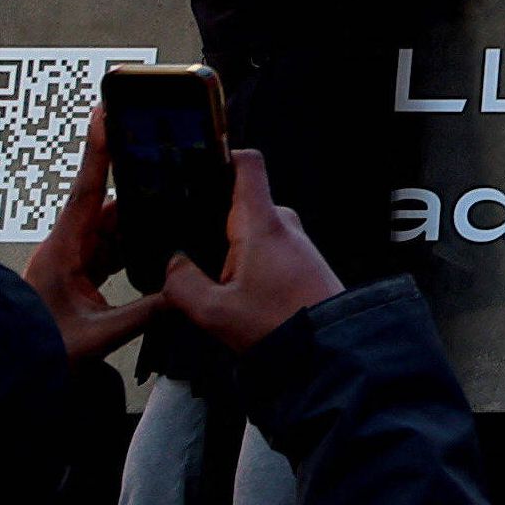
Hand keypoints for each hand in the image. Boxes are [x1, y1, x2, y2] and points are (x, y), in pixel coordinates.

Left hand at [21, 109, 159, 365]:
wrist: (5, 373)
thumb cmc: (38, 351)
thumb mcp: (98, 335)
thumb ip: (146, 312)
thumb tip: (184, 292)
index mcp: (62, 252)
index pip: (85, 191)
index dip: (98, 150)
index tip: (106, 112)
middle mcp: (65, 249)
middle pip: (108, 209)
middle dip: (140, 197)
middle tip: (171, 180)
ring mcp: (70, 262)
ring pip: (112, 231)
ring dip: (139, 229)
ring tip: (170, 222)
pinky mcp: (77, 276)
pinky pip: (111, 251)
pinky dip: (133, 249)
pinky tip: (154, 254)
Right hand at [161, 146, 344, 351]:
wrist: (331, 347)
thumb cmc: (280, 325)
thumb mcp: (214, 311)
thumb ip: (182, 283)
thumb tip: (172, 264)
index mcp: (261, 223)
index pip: (248, 164)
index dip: (221, 156)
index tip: (193, 166)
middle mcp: (282, 223)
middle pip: (238, 200)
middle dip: (209, 217)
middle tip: (182, 241)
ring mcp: (294, 239)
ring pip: (249, 227)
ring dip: (226, 245)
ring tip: (205, 273)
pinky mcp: (299, 258)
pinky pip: (263, 245)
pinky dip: (243, 258)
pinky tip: (230, 286)